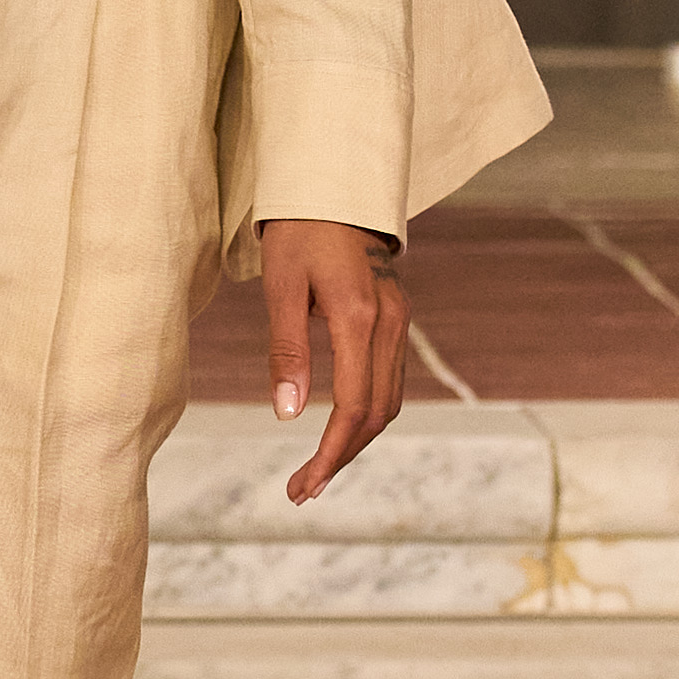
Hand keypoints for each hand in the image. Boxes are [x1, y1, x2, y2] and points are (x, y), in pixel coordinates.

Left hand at [262, 215, 409, 504]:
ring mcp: (398, 321)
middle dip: (341, 458)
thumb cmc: (299, 230)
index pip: (353, 407)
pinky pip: (389, 380)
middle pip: (377, 414)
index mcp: (360, 316)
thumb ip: (287, 350)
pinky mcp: (394, 318)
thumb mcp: (281, 285)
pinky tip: (338, 431)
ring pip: (388, 402)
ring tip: (315, 472)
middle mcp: (390, 323)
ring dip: (356, 442)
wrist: (335, 186)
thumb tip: (288, 415)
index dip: (329, 455)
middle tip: (302, 491)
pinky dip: (367, 414)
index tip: (303, 487)